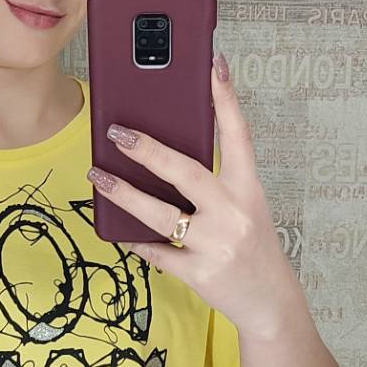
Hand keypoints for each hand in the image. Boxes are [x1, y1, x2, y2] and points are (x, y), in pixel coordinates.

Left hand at [87, 51, 302, 338]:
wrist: (270, 303)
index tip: (213, 63)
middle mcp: (234, 214)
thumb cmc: (250, 246)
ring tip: (97, 176)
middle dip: (148, 150)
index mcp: (249, 190)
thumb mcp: (244, 207)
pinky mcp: (198, 274)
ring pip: (159, 214)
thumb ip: (215, 183)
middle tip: (117, 131)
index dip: (226, 98)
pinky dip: (135, 239)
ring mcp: (215, 245)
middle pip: (186, 173)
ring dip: (122, 193)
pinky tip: (118, 229)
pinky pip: (155, 252)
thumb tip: (163, 154)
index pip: (238, 135)